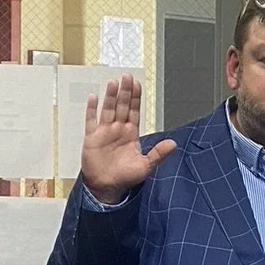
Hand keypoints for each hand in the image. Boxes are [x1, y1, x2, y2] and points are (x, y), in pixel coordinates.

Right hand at [81, 74, 176, 203]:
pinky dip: (91, 110)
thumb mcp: (145, 166)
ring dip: (110, 97)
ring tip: (113, 83)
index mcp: (131, 134)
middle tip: (127, 77)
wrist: (106, 187)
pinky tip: (93, 98)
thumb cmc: (125, 177)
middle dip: (125, 92)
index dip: (136, 98)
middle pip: (122, 106)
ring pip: (108, 110)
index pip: (134, 111)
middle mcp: (118, 129)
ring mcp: (104, 132)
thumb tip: (173, 144)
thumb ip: (158, 154)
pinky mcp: (92, 137)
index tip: (137, 85)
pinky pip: (91, 121)